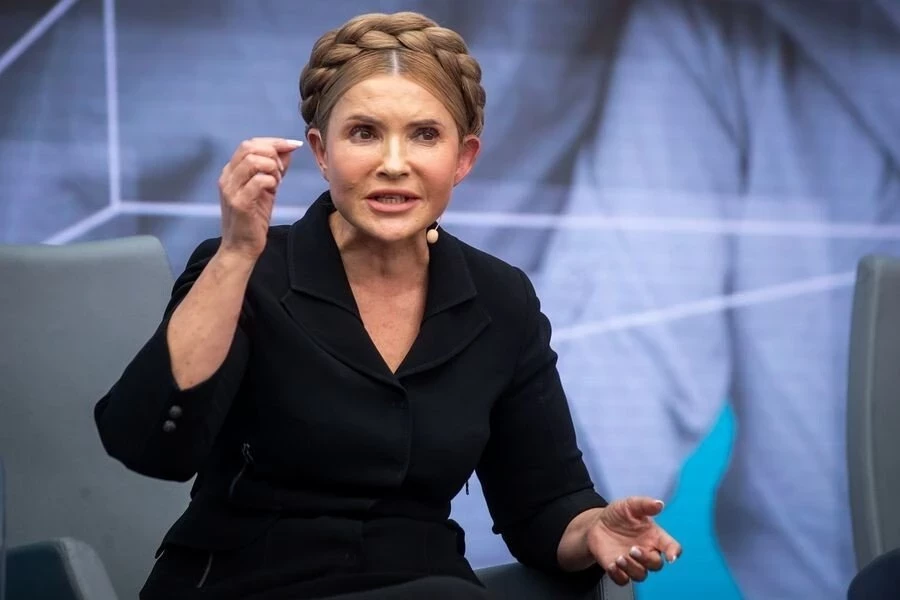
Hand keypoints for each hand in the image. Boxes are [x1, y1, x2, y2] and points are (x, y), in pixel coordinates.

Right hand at [218, 137, 302, 259]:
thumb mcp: (266, 189)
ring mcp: (231, 189)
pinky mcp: (239, 203)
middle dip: (273, 152)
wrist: (241, 247)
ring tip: (277, 182)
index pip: (249, 144)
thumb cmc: (253, 219)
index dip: (273, 141)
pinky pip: (258, 181)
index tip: (292, 145)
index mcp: (231, 171)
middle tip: (282, 170)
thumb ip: (274, 169)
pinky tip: (273, 189)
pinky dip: (271, 180)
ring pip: (253, 161)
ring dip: (272, 167)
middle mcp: (227, 177)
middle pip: (249, 147)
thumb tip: (287, 149)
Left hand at [586, 497, 681, 585]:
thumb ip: (644, 504)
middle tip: (633, 549)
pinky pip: (623, 580)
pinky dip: (619, 575)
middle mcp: (647, 551)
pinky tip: (612, 565)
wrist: (597, 524)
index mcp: (654, 537)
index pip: (671, 546)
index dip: (674, 552)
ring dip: (632, 568)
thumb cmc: (618, 515)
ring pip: (641, 574)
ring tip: (620, 558)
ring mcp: (633, 562)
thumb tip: (659, 504)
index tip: (671, 556)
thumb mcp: (630, 505)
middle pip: (656, 564)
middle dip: (646, 559)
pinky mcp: (619, 570)